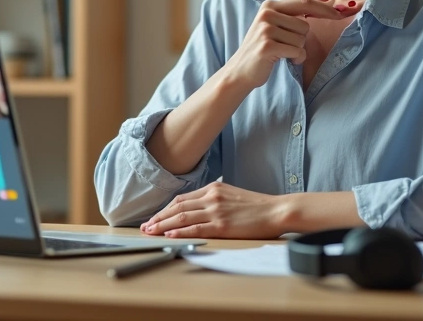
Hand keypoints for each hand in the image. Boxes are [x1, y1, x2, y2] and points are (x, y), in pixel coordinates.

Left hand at [140, 182, 288, 238]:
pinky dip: (180, 231)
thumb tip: (198, 207)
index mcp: (212, 189)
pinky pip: (195, 228)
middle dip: (158, 217)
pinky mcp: (222, 224)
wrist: (276, 210)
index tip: (154, 218)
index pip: (181, 199)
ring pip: (181, 217)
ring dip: (163, 225)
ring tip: (150, 231)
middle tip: (145, 226)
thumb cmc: (257, 206)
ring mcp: (216, 210)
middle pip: (177, 207)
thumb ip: (214, 199)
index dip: (165, 209)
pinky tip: (169, 235)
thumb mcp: (231, 195)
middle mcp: (211, 197)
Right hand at [221, 0, 356, 90]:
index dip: (324, 9)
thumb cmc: (264, 47)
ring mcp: (265, 30)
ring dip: (297, 49)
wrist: (241, 70)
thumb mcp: (280, 23)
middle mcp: (267, 14)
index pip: (304, 2)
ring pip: (302, 39)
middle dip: (301, 38)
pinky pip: (297, 51)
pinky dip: (296, 58)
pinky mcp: (267, 46)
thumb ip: (302, 10)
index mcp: (270, 5)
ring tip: (282, 52)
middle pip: (305, 25)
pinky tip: (283, 59)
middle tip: (285, 44)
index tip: (339, 14)